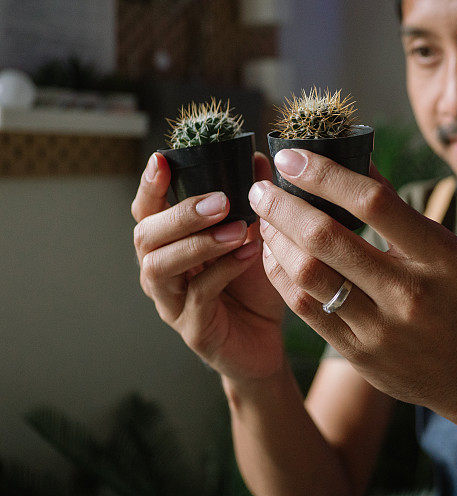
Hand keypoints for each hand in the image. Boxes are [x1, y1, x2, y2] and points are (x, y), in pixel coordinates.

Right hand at [131, 151, 285, 382]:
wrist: (268, 342)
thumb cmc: (254, 285)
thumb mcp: (255, 237)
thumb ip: (251, 200)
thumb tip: (255, 157)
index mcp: (169, 244)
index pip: (147, 210)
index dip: (149, 185)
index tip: (162, 159)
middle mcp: (160, 271)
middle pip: (146, 236)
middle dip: (180, 214)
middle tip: (220, 200)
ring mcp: (171, 302)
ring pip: (162, 266)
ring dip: (199, 242)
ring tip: (238, 229)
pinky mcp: (192, 329)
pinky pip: (199, 295)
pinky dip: (225, 270)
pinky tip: (251, 253)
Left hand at [248, 149, 456, 419]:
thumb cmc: (452, 294)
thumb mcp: (442, 247)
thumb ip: (396, 207)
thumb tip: (351, 157)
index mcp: (437, 254)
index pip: (372, 202)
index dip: (325, 174)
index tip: (291, 155)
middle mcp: (409, 292)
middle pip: (327, 238)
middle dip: (283, 206)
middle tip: (261, 187)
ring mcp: (381, 328)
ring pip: (307, 275)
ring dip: (276, 239)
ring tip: (264, 218)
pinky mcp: (358, 353)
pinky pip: (304, 308)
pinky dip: (281, 273)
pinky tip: (274, 253)